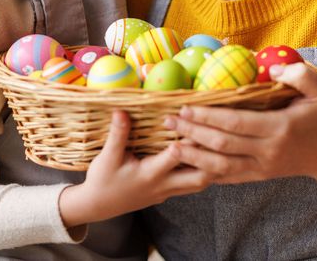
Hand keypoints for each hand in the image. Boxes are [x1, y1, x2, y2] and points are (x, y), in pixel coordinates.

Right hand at [58, 110, 210, 227]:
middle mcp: (164, 185)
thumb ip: (118, 134)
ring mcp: (168, 191)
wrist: (98, 206)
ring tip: (217, 146)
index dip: (186, 139)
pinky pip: (192, 185)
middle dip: (211, 157)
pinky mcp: (167, 193)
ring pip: (200, 183)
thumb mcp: (107, 157)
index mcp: (150, 174)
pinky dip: (203, 172)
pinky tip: (206, 159)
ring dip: (211, 166)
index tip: (193, 121)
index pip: (176, 157)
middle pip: (200, 176)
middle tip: (218, 136)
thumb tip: (121, 111)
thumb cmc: (102, 180)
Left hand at [164, 63, 316, 184]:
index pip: (236, 123)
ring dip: (193, 156)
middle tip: (168, 121)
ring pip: (221, 166)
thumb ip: (300, 75)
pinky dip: (206, 172)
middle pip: (222, 145)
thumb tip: (273, 68)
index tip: (186, 107)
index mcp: (279, 128)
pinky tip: (187, 164)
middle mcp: (268, 151)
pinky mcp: (259, 176)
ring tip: (171, 145)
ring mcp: (262, 167)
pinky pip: (228, 177)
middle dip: (192, 133)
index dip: (208, 116)